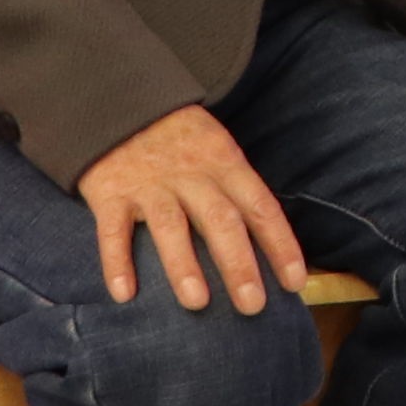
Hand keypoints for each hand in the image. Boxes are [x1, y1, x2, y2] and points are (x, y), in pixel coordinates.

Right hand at [76, 105, 303, 311]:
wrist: (119, 99)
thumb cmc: (179, 138)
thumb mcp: (217, 147)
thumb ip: (236, 189)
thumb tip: (268, 245)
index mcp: (224, 162)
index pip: (259, 206)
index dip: (280, 244)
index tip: (294, 283)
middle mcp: (190, 174)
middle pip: (219, 219)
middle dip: (238, 264)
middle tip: (252, 305)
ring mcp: (149, 184)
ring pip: (170, 225)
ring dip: (184, 265)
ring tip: (197, 302)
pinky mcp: (110, 191)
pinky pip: (113, 230)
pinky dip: (117, 262)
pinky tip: (125, 294)